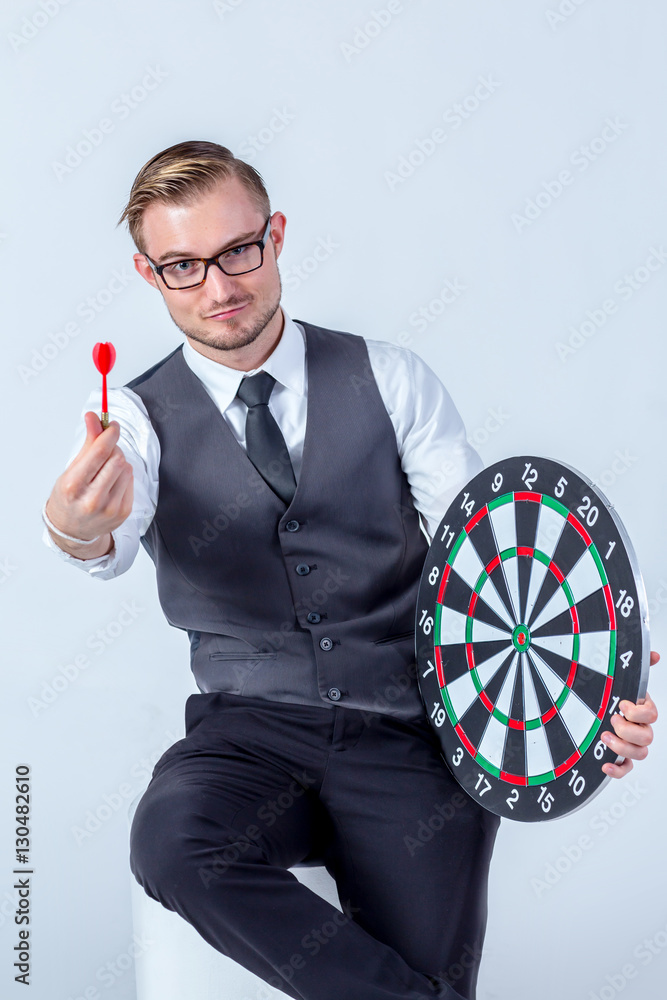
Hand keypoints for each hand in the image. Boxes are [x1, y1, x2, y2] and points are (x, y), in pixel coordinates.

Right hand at [45, 411, 133, 555]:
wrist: (72, 530)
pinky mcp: (123, 513)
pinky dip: (124, 476)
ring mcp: (110, 508)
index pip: (99, 452)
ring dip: (119, 463)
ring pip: (126, 468)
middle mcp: (92, 500)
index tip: (112, 425)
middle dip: (113, 448)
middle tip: (106, 449)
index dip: (109, 434)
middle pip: (116, 459)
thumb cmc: (69, 497)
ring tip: (106, 470)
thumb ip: (87, 443)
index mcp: (74, 486)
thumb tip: (94, 417)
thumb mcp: (71, 470)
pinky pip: (131, 481)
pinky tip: (111, 483)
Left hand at [600, 651, 658, 777]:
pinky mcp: (620, 757)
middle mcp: (640, 729)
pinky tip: (604, 765)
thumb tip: (653, 655)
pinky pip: (625, 768)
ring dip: (622, 748)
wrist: (593, 706)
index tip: (622, 704)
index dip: (638, 713)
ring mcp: (631, 744)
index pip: (651, 716)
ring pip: (639, 754)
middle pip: (646, 738)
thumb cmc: (610, 694)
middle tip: (612, 720)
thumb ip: (638, 667)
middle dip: (628, 730)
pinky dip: (617, 769)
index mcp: (642, 711)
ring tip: (604, 736)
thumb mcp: (621, 679)